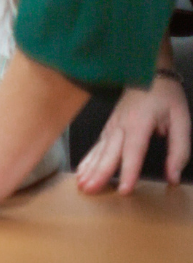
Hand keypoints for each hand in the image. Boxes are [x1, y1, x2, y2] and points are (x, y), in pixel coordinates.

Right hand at [76, 76, 190, 193]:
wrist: (148, 71)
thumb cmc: (166, 96)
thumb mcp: (182, 120)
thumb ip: (179, 149)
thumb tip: (173, 177)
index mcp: (140, 123)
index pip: (134, 152)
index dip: (129, 172)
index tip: (125, 190)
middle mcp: (121, 125)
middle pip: (109, 153)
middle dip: (100, 173)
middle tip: (91, 191)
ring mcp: (112, 125)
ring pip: (99, 150)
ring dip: (90, 168)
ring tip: (82, 185)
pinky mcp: (109, 127)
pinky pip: (97, 145)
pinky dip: (88, 159)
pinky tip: (82, 171)